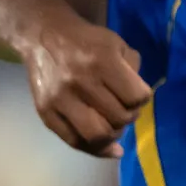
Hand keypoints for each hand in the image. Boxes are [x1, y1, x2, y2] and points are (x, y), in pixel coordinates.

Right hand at [16, 9, 151, 157]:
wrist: (44, 37)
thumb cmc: (86, 40)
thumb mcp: (117, 45)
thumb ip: (133, 71)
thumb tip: (137, 104)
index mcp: (102, 62)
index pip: (136, 97)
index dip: (142, 99)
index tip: (136, 95)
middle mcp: (80, 83)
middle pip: (119, 119)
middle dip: (128, 117)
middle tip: (123, 110)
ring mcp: (60, 101)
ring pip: (97, 136)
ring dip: (112, 135)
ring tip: (112, 126)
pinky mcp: (46, 113)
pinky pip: (73, 141)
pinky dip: (94, 149)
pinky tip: (105, 146)